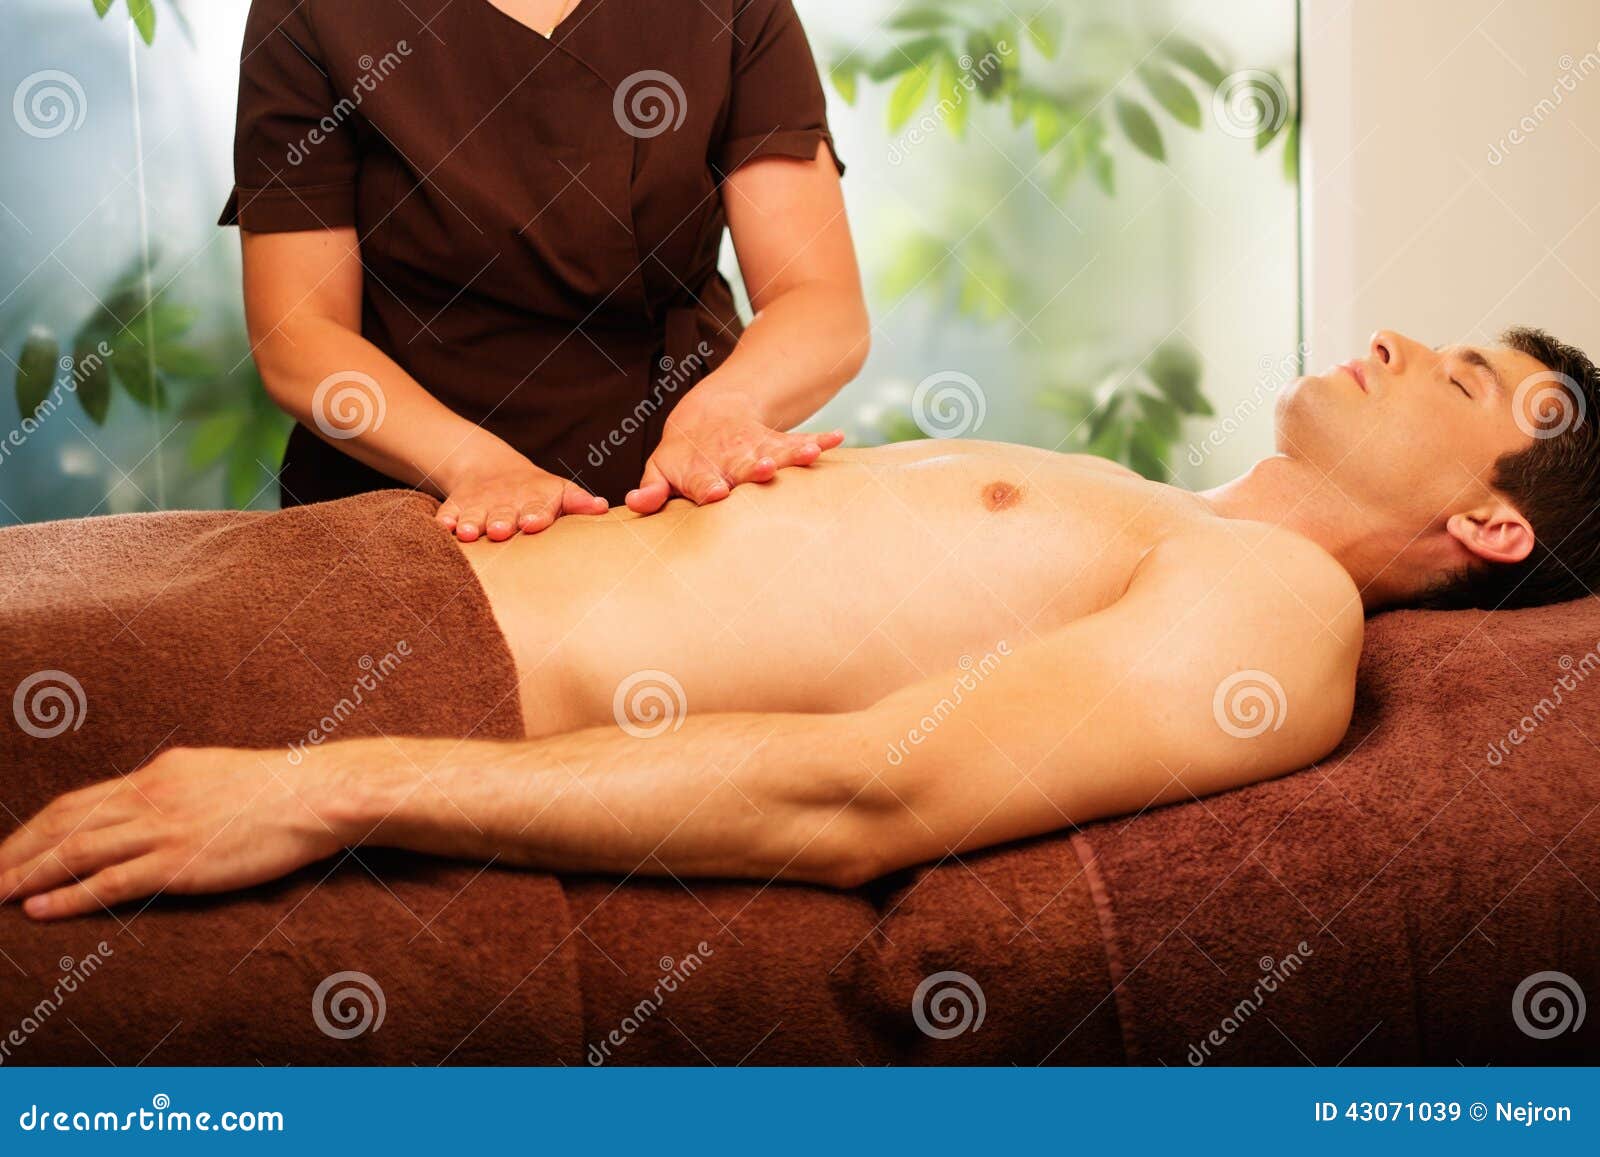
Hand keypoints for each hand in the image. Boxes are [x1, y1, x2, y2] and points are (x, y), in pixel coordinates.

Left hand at [0, 747, 342, 920]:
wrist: (316, 794)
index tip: (7, 850)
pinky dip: (68, 896)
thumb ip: (178, 789)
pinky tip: (37, 908)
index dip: (34, 828)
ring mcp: (163, 829)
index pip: (78, 801)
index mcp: (158, 774)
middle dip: (13, 852)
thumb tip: (152, 804)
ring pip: (75, 852)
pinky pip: (111, 881)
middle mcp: (150, 796)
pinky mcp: (180, 863)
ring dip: (23, 875)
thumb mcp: (215, 774)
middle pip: (62, 824)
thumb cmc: (279, 790)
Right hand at [437, 454, 607, 541]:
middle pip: (504, 512)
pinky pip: (447, 513)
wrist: (491, 468)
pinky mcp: (456, 506)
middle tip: (502, 530)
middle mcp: (506, 501)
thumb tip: (603, 507)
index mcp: (535, 498)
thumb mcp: (559, 491)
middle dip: (502, 521)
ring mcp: (480, 504)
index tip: (534, 523)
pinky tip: (442, 529)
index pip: (538, 507)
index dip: (536, 514)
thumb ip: (578, 502)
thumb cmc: (537, 491)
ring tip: (469, 534)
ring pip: (474, 514)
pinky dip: (444, 521)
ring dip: (472, 523)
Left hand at [627, 389, 843, 513]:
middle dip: (754, 469)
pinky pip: (799, 440)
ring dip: (791, 454)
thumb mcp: (661, 468)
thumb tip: (635, 502)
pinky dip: (818, 440)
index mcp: (698, 469)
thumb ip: (653, 489)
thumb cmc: (683, 456)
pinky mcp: (776, 442)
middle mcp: (728, 458)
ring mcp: (755, 448)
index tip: (716, 493)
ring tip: (810, 455)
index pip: (702, 479)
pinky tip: (837, 438)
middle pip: (742, 465)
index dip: (708, 486)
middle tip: (765, 471)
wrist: (710, 413)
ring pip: (774, 451)